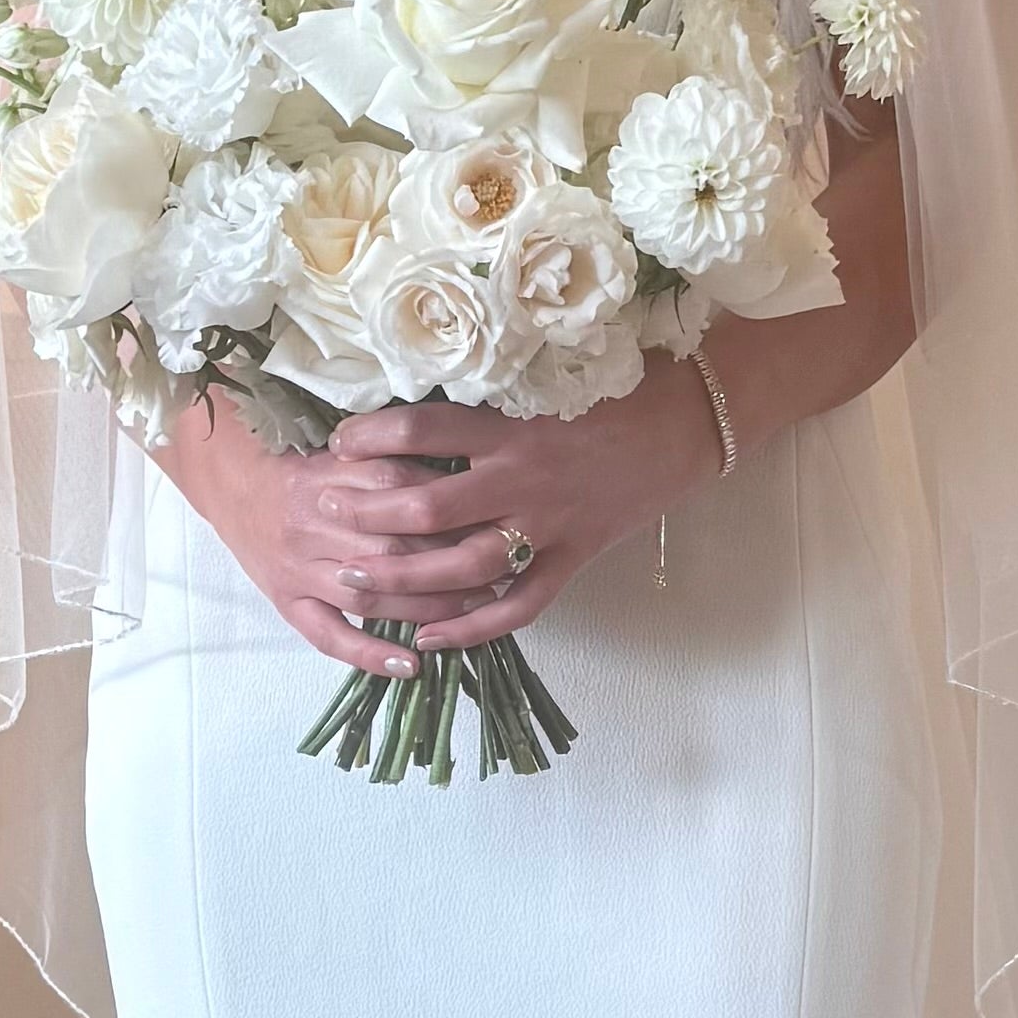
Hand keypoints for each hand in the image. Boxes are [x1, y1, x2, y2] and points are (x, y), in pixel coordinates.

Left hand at [168, 370, 713, 667]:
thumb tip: (419, 383)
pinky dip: (472, 629)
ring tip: (353, 580)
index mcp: (512, 426)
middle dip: (368, 515)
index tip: (339, 441)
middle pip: (427, 510)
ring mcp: (549, 526)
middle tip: (326, 512)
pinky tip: (429, 640)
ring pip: (462, 568)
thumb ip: (487, 391)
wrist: (691, 422)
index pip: (423, 430)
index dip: (371, 437)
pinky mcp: (573, 559)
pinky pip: (517, 606)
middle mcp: (523, 479)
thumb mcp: (545, 376)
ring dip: (402, 580)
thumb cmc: (616, 386)